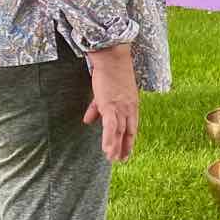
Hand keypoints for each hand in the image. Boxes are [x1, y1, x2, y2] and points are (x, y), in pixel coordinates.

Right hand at [82, 44, 139, 162]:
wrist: (111, 59)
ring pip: (120, 132)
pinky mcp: (111, 105)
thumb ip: (97, 108)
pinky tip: (106, 149)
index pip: (132, 126)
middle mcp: (130, 108)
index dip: (129, 139)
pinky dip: (109, 139)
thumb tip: (88, 121)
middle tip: (121, 160)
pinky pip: (111, 126)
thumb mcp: (105, 94)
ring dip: (116, 146)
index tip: (127, 151)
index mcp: (132, 104)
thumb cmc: (110, 73)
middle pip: (129, 131)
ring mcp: (122, 107)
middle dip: (125, 146)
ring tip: (112, 159)